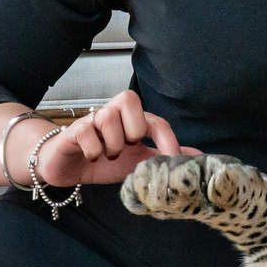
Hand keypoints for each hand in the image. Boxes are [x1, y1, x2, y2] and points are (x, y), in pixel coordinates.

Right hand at [28, 89, 182, 186]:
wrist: (69, 168)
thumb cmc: (104, 160)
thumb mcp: (138, 162)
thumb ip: (163, 156)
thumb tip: (198, 157)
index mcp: (130, 121)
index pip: (155, 119)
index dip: (167, 138)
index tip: (171, 160)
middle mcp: (112, 114)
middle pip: (128, 98)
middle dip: (133, 128)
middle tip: (128, 147)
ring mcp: (91, 121)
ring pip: (107, 116)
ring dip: (112, 143)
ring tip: (108, 156)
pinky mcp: (73, 132)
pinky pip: (85, 131)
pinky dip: (93, 149)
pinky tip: (92, 157)